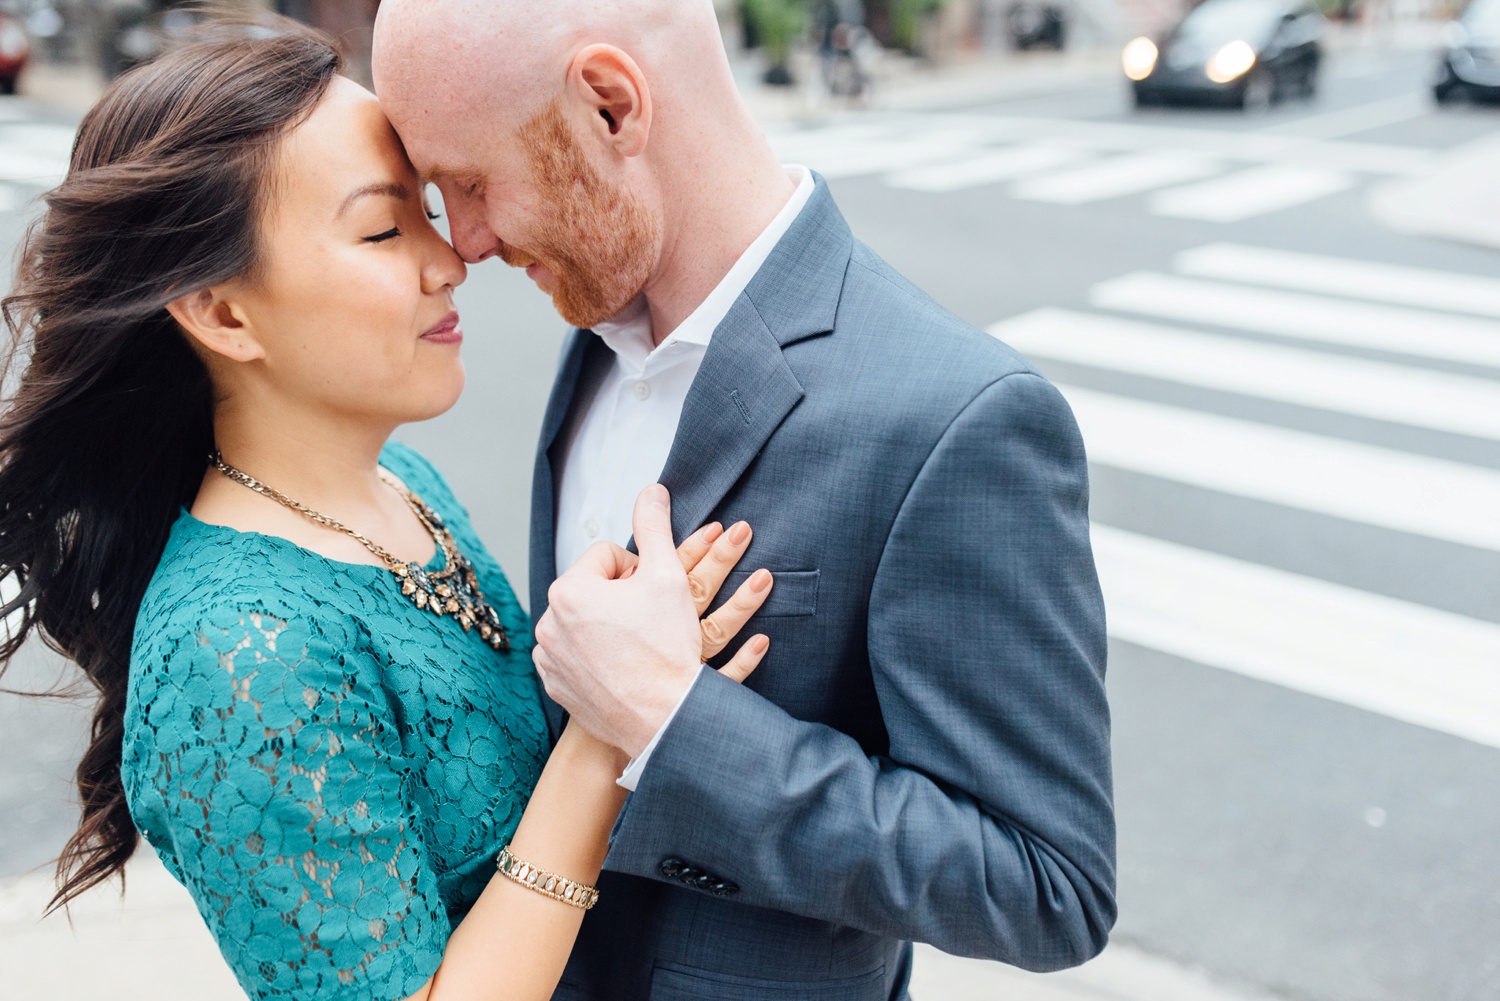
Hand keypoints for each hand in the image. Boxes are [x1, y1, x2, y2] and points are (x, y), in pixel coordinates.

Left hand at [533, 485, 773, 756]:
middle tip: (653, 621)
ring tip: (641, 645)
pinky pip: (575, 656)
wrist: (665, 718)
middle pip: (593, 589)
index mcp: (569, 589)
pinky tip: (625, 667)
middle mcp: (547, 622)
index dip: (639, 571)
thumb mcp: (667, 576)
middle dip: (622, 598)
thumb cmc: (666, 646)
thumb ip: (655, 526)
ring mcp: (549, 657)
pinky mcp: (555, 686)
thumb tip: (652, 490)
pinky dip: (597, 656)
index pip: (608, 556)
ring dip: (609, 625)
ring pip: (583, 622)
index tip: (656, 596)